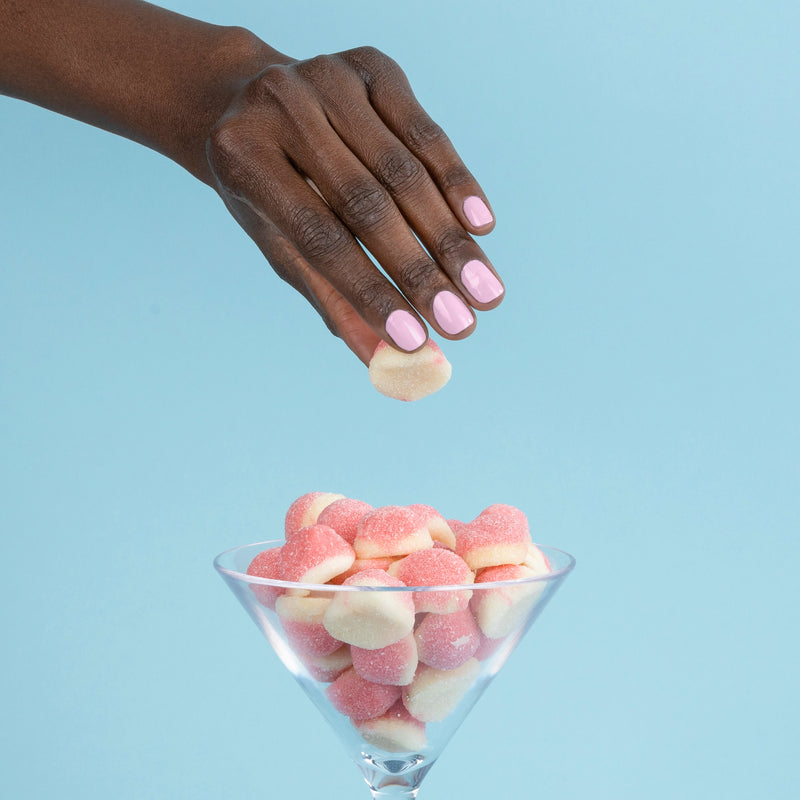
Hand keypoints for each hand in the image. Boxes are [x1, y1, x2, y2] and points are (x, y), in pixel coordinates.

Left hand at [206, 46, 504, 363]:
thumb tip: (387, 360)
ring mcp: (329, 77)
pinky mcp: (371, 64)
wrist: (251, 102)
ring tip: (488, 294)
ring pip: (405, 171)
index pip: (318, 237)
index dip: (370, 290)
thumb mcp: (281, 244)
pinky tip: (482, 229)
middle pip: (366, 204)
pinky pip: (426, 131)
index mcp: (244, 159)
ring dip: (452, 239)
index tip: (416, 339)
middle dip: (422, 271)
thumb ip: (331, 299)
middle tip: (464, 326)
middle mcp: (282, 107)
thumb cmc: (266, 189)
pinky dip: (457, 182)